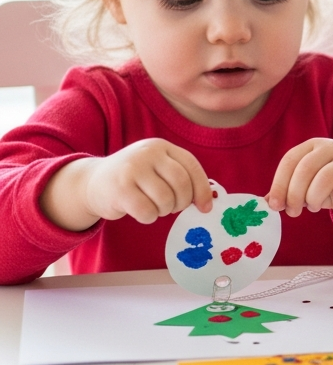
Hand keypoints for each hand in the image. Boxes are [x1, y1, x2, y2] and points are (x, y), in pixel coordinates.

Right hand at [41, 138, 212, 229]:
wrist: (92, 182)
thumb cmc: (135, 180)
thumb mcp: (157, 170)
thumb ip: (181, 178)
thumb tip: (208, 203)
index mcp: (161, 146)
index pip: (191, 167)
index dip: (202, 189)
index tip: (205, 207)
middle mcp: (147, 153)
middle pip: (182, 183)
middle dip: (182, 202)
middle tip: (173, 208)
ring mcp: (132, 169)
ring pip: (166, 199)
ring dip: (164, 211)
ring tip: (154, 207)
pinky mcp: (120, 188)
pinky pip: (147, 211)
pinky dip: (148, 217)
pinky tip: (140, 211)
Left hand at [266, 139, 332, 234]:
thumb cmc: (330, 188)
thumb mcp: (305, 186)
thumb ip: (287, 191)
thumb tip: (267, 202)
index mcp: (313, 146)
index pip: (290, 160)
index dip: (279, 184)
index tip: (275, 206)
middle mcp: (331, 147)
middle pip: (306, 168)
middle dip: (294, 194)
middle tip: (293, 212)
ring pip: (326, 177)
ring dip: (314, 198)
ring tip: (313, 208)